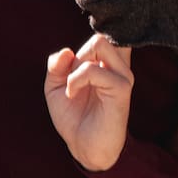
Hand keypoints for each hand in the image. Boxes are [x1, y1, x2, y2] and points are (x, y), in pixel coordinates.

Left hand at [45, 33, 133, 171]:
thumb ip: (56, 66)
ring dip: (77, 65)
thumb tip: (66, 51)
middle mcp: (118, 66)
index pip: (109, 32)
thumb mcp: (55, 87)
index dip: (96, 29)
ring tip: (72, 86)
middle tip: (73, 78)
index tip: (77, 54)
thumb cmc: (73, 117)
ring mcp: (122, 76)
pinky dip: (75, 80)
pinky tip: (72, 94)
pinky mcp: (121, 89)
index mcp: (107, 63)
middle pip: (101, 35)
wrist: (83, 148)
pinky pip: (94, 70)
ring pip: (100, 43)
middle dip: (80, 53)